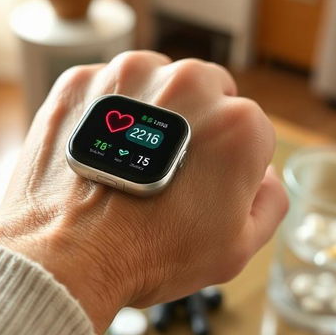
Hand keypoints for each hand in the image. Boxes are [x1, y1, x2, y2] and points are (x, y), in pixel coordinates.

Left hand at [0, 52, 287, 334]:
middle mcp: (187, 84)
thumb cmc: (150, 256)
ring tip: (130, 160)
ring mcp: (128, 76)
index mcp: (237, 124)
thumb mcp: (236, 247)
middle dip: (196, 125)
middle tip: (168, 170)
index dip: (229, 163)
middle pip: (206, 94)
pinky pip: (108, 89)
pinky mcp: (81, 81)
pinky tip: (100, 151)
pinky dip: (107, 112)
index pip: (249, 130)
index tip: (203, 186)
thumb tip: (265, 174)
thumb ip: (269, 200)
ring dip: (152, 110)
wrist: (65, 258)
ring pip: (157, 82)